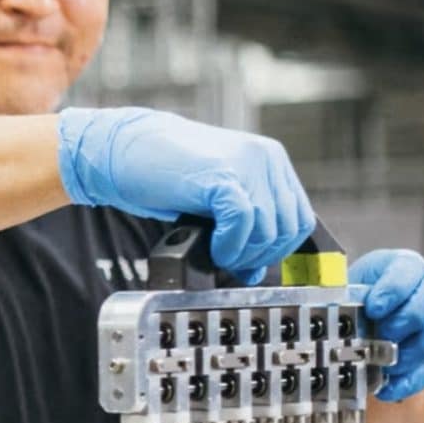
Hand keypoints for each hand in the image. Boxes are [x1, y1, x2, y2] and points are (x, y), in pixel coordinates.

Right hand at [57, 107, 314, 283]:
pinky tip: (212, 248)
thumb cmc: (164, 177)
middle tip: (229, 262)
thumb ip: (242, 229)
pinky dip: (230, 245)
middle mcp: (266, 158)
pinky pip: (244, 222)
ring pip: (268, 229)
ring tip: (217, 255)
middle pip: (287, 227)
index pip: (298, 217)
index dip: (278, 249)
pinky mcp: (223, 175)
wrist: (124, 150)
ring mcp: (247, 164)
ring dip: (243, 254)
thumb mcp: (213, 203)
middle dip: (259, 256)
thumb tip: (254, 272)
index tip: (250, 262)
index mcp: (270, 160)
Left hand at [349, 249, 423, 401]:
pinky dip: (414, 378)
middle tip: (386, 333)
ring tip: (387, 364)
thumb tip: (335, 310)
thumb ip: (343, 297)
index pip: (409, 266)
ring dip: (414, 351)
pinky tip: (390, 387)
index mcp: (403, 266)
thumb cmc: (354, 302)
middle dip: (412, 316)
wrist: (361, 325)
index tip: (374, 308)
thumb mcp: (343, 292)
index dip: (395, 287)